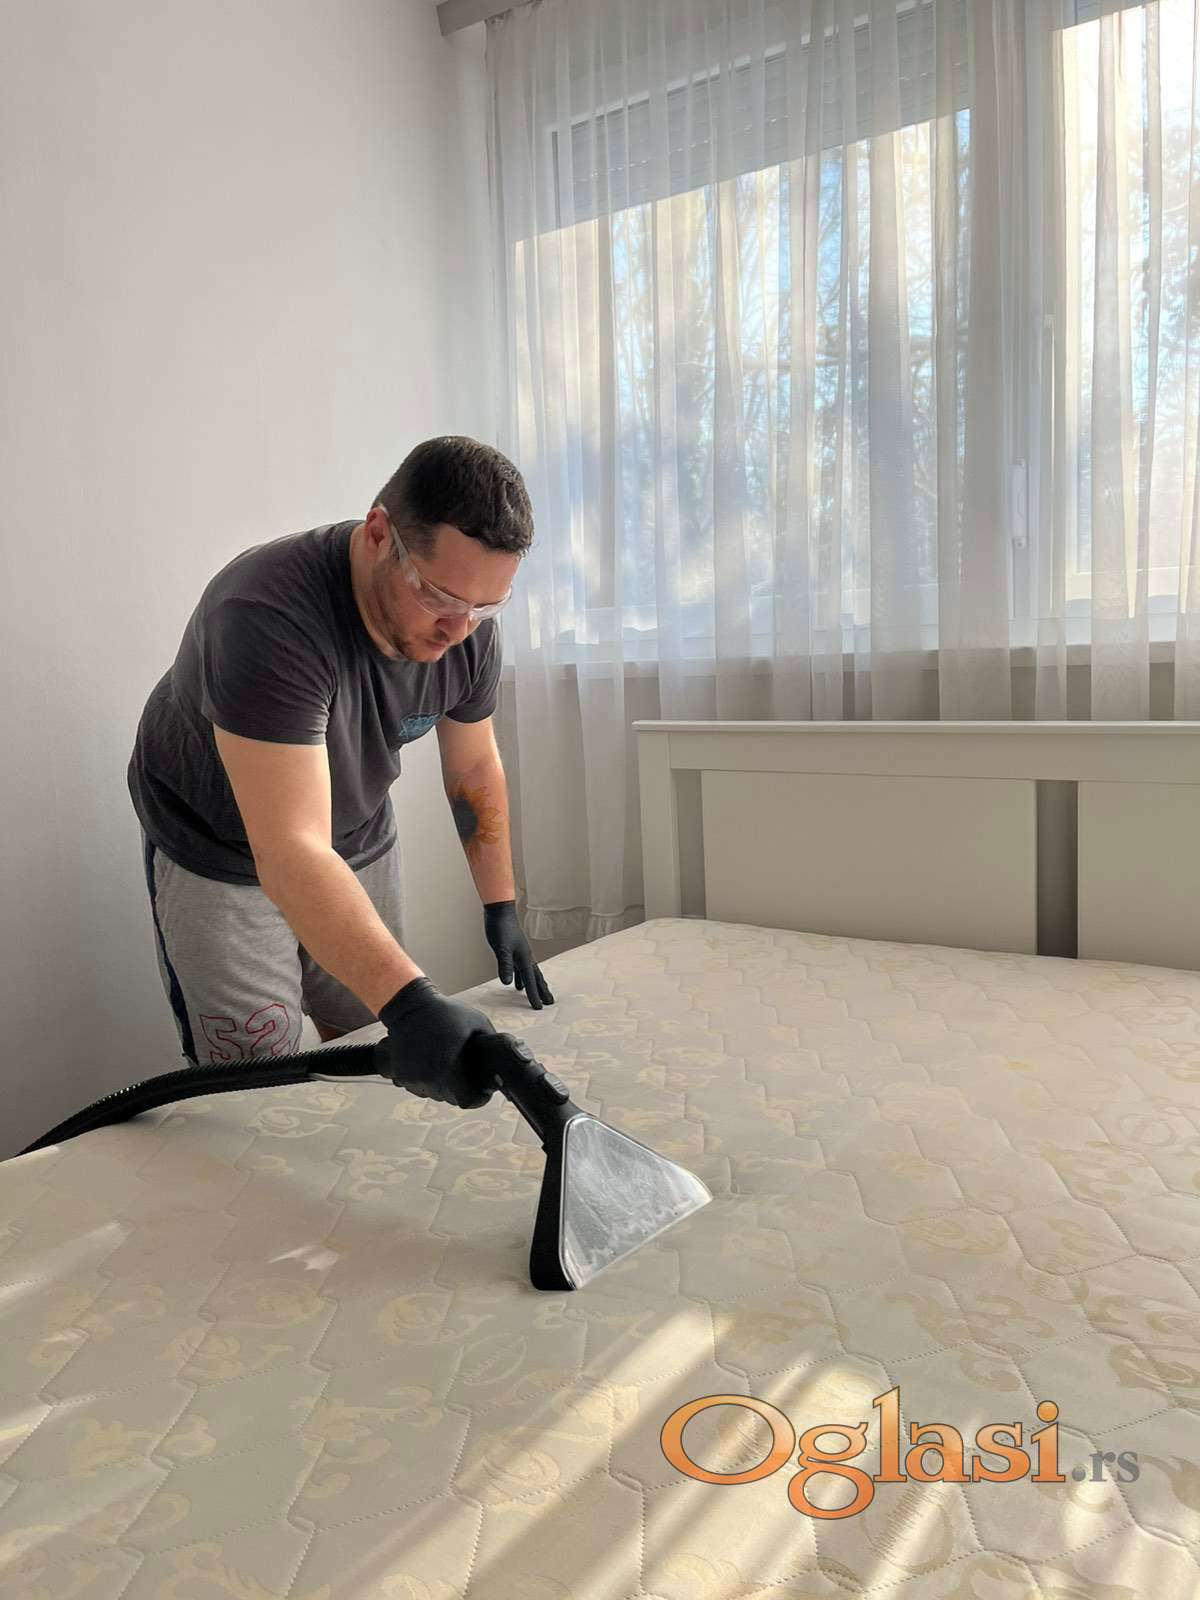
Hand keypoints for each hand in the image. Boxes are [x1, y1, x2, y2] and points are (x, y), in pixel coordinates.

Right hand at [376, 977, 495, 1108]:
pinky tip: (430, 1061)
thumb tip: (504, 1062)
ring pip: (434, 1093)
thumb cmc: (445, 1013)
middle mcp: (428, 1079)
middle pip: (451, 1098)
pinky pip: (419, 1085)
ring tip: (446, 1063)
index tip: (482, 1091)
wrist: (409, 1007)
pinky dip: (427, 1078)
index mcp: (448, 1069)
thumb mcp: (478, 1023)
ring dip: (443, 1085)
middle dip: (461, 1088)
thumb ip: (492, 1045)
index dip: (478, 1098)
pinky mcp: (401, 1076)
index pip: (467, 1100)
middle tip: (465, 1072)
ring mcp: (412, 1079)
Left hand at [483, 900, 554, 1009]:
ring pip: (530, 973)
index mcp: (524, 958)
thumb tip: (507, 983)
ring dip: (534, 985)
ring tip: (536, 995)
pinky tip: (518, 983)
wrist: (500, 912)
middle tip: (549, 1003)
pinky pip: (521, 969)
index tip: (539, 1008)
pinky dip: (522, 977)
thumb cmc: (501, 929)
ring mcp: (520, 954)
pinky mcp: (514, 951)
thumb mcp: (501, 948)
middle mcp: (525, 957)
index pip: (530, 981)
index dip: (534, 995)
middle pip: (536, 978)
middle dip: (542, 991)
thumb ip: (504, 965)